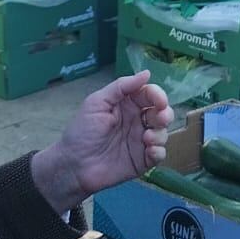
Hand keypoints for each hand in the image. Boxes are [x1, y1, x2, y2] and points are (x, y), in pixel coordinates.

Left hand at [30, 73, 173, 214]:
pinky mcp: (142, 160)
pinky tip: (149, 151)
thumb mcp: (97, 103)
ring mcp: (141, 141)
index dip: (158, 95)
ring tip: (146, 138)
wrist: (73, 165)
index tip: (160, 101)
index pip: (149, 95)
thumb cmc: (82, 132)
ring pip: (163, 132)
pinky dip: (159, 151)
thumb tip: (147, 73)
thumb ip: (121, 87)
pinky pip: (160, 153)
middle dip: (165, 114)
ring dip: (160, 133)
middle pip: (162, 113)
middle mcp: (137, 121)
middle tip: (160, 119)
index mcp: (127, 105)